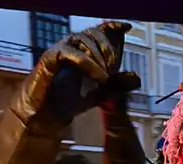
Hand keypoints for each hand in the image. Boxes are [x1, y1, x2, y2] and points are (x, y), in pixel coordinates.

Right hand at [16, 22, 132, 133]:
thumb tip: (136, 78)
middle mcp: (71, 47)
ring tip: (105, 76)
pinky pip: (71, 53)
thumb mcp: (99, 95)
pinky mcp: (49, 59)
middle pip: (92, 33)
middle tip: (113, 66)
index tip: (127, 27)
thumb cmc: (67, 103)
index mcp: (83, 52)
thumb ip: (117, 86)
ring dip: (99, 56)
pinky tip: (99, 77)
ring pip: (82, 40)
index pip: (97, 32)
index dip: (111, 26)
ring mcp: (59, 51)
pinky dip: (88, 64)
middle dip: (107, 47)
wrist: (45, 117)